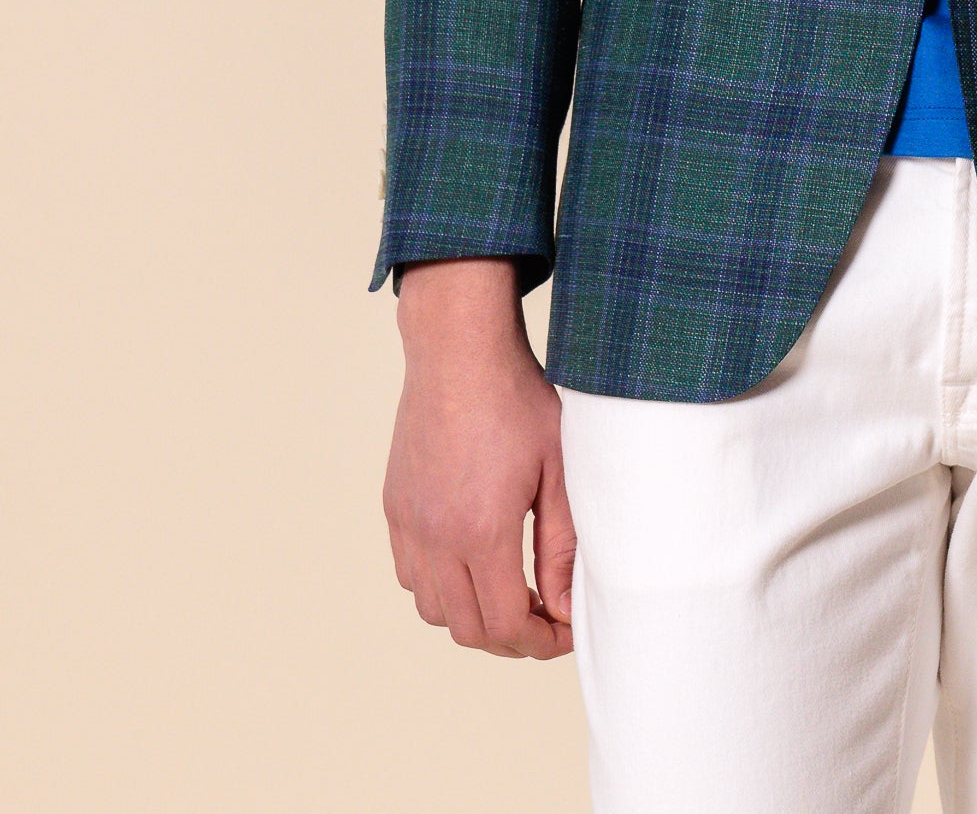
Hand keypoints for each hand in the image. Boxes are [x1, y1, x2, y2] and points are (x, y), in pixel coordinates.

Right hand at [383, 258, 575, 659]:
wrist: (459, 351)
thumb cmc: (516, 399)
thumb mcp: (558, 469)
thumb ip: (562, 545)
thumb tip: (564, 607)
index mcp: (481, 530)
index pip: (505, 625)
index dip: (539, 643)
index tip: (564, 632)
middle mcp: (436, 536)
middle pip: (467, 629)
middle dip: (510, 639)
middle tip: (543, 619)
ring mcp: (408, 523)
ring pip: (432, 608)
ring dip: (471, 616)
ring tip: (509, 593)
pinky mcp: (394, 507)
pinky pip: (410, 574)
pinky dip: (439, 587)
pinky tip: (471, 563)